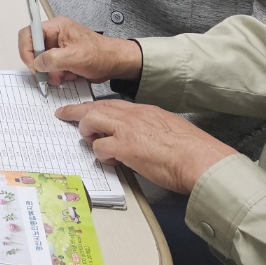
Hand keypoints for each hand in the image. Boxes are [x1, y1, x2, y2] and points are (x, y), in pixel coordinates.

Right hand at [19, 16, 143, 85]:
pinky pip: (51, 67)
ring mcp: (59, 47)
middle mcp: (55, 35)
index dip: (26, 50)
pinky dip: (57, 75)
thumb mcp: (75, 57)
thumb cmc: (101, 55)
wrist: (116, 63)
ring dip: (51, 72)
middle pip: (34, 49)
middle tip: (49, 76)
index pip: (29, 33)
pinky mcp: (63, 57)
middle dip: (41, 65)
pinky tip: (69, 75)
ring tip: (64, 76)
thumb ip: (52, 59)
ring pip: (42, 61)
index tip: (33, 66)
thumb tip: (36, 64)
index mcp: (56, 26)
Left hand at [55, 100, 236, 194]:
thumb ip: (150, 128)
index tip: (83, 108)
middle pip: (95, 107)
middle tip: (64, 114)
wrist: (201, 159)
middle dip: (77, 112)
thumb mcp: (169, 128)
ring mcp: (126, 130)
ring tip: (92, 142)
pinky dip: (101, 154)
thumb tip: (140, 137)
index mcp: (144, 111)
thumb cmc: (192, 149)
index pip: (111, 104)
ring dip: (88, 133)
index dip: (94, 107)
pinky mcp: (124, 147)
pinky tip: (112, 160)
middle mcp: (132, 116)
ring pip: (91, 121)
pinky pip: (100, 148)